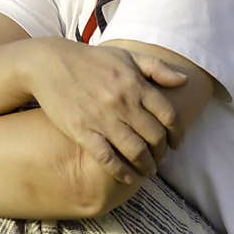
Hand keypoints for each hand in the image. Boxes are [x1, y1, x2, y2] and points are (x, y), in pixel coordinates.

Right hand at [28, 39, 187, 183]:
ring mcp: (102, 118)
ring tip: (147, 171)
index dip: (177, 134)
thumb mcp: (126, 55)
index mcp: (135, 84)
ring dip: (146, 166)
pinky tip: (127, 177)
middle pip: (155, 137)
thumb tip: (184, 80)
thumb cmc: (90, 59)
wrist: (49, 64)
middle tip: (160, 159)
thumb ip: (157, 67)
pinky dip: (121, 172)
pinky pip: (107, 159)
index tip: (175, 143)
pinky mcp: (83, 131)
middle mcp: (123, 102)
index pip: (169, 116)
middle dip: (162, 153)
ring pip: (135, 151)